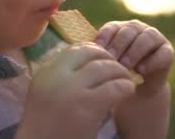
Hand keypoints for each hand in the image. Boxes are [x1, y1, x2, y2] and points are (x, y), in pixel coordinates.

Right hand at [17, 43, 135, 138]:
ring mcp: (71, 90)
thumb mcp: (48, 92)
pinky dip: (126, 87)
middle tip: (119, 70)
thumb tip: (93, 57)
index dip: (95, 52)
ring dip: (121, 72)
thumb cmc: (49, 125)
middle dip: (109, 59)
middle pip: (91, 53)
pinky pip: (115, 87)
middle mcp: (56, 76)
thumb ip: (64, 74)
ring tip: (126, 81)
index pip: (75, 49)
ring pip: (106, 68)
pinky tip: (128, 92)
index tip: (105, 62)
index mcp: (46, 72)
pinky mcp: (87, 106)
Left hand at [95, 20, 174, 97]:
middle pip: (129, 30)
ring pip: (147, 37)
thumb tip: (78, 51)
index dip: (105, 37)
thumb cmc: (117, 72)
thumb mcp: (106, 63)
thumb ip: (97, 55)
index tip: (97, 49)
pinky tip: (141, 70)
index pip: (112, 27)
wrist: (137, 88)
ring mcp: (155, 38)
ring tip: (125, 65)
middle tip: (111, 59)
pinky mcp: (168, 51)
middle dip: (119, 44)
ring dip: (135, 51)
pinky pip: (163, 53)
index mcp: (121, 28)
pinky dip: (152, 61)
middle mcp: (138, 29)